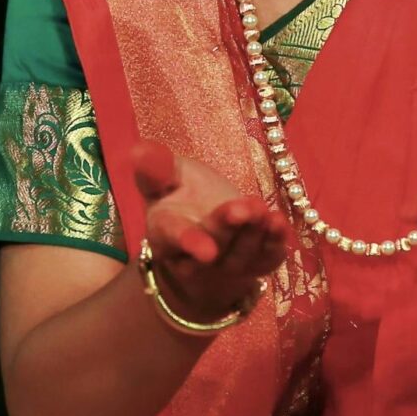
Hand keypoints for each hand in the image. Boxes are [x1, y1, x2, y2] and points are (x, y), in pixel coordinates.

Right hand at [125, 140, 293, 323]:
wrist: (205, 228)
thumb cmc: (180, 196)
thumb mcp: (166, 177)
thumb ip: (156, 168)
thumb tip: (137, 150)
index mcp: (166, 232)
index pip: (175, 238)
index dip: (190, 243)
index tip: (206, 250)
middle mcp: (196, 257)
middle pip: (214, 245)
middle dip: (228, 228)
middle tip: (243, 209)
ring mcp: (228, 264)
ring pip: (242, 254)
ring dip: (254, 233)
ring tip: (261, 208)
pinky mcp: (257, 265)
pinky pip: (268, 259)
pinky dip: (276, 243)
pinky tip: (279, 223)